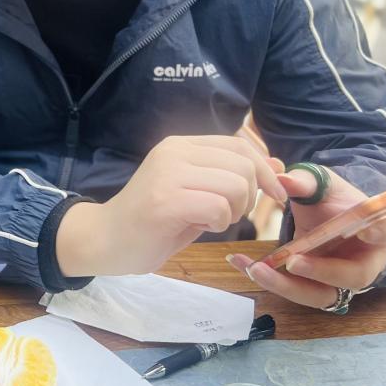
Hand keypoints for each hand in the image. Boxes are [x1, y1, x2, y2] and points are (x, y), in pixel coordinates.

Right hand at [57, 135, 286, 276]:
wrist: (105, 239)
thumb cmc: (153, 221)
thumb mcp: (197, 192)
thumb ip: (231, 177)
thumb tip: (279, 165)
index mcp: (181, 145)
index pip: (240, 146)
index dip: (266, 171)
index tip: (275, 195)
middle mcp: (174, 151)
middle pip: (243, 165)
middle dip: (251, 196)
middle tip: (229, 215)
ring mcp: (168, 174)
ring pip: (235, 185)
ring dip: (235, 211)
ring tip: (212, 221)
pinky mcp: (165, 200)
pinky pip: (218, 207)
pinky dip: (220, 222)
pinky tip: (202, 227)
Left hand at [227, 165, 385, 308]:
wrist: (321, 213)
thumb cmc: (329, 198)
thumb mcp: (320, 183)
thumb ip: (305, 181)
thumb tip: (283, 179)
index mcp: (378, 229)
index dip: (384, 232)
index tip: (366, 226)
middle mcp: (365, 260)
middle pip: (355, 276)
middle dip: (323, 272)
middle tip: (293, 261)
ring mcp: (340, 279)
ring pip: (323, 294)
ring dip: (289, 286)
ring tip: (257, 269)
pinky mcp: (317, 287)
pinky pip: (297, 291)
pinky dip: (270, 281)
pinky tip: (243, 264)